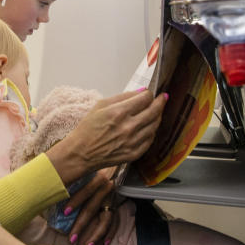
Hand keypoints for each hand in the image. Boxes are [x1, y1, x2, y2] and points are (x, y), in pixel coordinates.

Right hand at [46, 90, 167, 183]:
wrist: (82, 153)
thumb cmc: (88, 128)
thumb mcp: (100, 105)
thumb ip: (122, 97)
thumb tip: (140, 92)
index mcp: (119, 112)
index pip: (145, 98)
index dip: (149, 94)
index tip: (148, 93)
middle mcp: (129, 127)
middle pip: (154, 110)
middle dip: (160, 102)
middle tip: (163, 98)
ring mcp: (133, 141)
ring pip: (155, 125)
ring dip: (157, 116)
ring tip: (156, 111)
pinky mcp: (135, 153)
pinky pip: (150, 139)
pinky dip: (151, 131)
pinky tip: (148, 127)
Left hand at [64, 171, 116, 244]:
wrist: (104, 164)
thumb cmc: (84, 171)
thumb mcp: (77, 173)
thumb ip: (67, 181)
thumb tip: (47, 191)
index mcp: (96, 178)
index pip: (87, 190)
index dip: (75, 201)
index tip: (64, 212)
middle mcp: (106, 188)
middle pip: (93, 209)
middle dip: (81, 225)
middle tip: (71, 239)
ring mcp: (111, 198)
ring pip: (105, 220)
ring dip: (95, 235)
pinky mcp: (115, 206)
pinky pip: (114, 222)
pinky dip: (109, 234)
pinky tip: (104, 244)